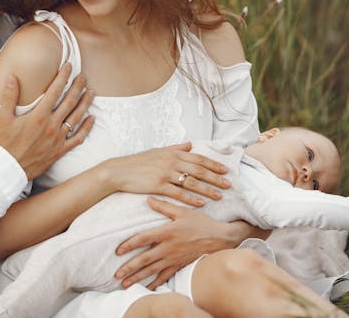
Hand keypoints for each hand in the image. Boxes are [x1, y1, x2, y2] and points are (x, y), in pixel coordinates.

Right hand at [0, 63, 94, 178]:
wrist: (8, 169)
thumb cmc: (4, 144)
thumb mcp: (2, 118)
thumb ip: (9, 96)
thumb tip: (12, 77)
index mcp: (38, 116)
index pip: (55, 91)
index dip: (63, 77)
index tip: (69, 66)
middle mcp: (51, 126)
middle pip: (69, 102)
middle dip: (78, 87)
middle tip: (83, 76)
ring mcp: (58, 139)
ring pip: (76, 117)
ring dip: (85, 103)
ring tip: (91, 92)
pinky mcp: (60, 150)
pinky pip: (78, 138)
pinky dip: (86, 128)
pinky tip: (92, 119)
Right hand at [102, 144, 229, 206]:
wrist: (119, 170)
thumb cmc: (139, 161)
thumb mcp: (158, 151)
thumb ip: (176, 148)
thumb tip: (191, 144)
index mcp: (173, 153)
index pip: (198, 158)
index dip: (213, 164)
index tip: (225, 170)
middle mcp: (172, 162)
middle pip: (199, 170)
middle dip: (215, 178)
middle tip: (229, 185)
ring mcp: (165, 174)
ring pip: (191, 182)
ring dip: (207, 190)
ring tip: (219, 196)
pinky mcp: (158, 185)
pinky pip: (179, 193)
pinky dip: (191, 199)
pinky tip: (201, 203)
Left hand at [113, 197, 248, 288]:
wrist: (220, 238)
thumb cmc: (201, 223)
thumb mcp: (183, 211)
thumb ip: (164, 206)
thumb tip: (148, 199)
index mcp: (167, 232)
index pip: (144, 239)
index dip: (129, 245)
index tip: (117, 251)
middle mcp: (169, 248)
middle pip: (145, 260)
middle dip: (129, 268)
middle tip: (116, 274)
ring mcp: (174, 258)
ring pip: (152, 271)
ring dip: (138, 278)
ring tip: (124, 284)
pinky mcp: (180, 265)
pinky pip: (165, 276)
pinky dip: (155, 284)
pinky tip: (146, 288)